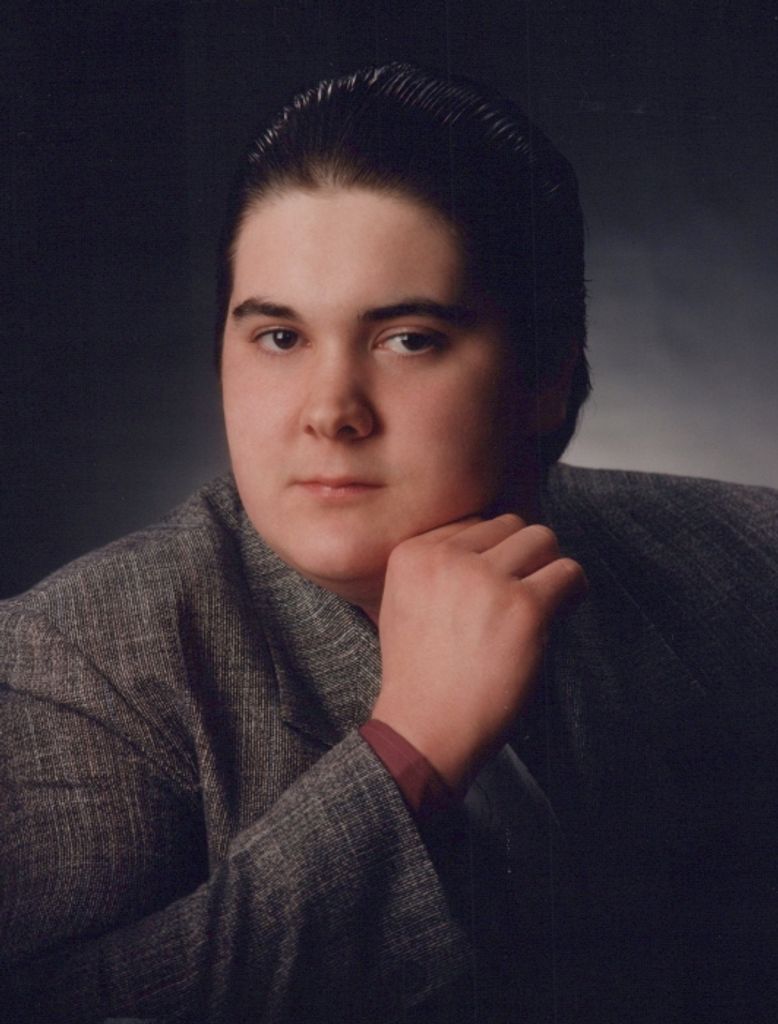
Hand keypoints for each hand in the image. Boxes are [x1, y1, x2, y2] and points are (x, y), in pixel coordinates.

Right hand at [371, 514, 585, 792]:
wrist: (425, 727)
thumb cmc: (420, 674)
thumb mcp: (401, 603)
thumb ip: (437, 566)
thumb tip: (495, 542)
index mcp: (413, 553)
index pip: (473, 524)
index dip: (490, 556)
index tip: (492, 588)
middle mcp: (447, 558)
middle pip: (509, 525)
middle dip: (521, 557)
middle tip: (519, 596)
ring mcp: (486, 580)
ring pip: (542, 539)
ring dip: (547, 568)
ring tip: (541, 602)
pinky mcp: (524, 606)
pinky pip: (568, 572)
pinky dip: (572, 590)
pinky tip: (561, 611)